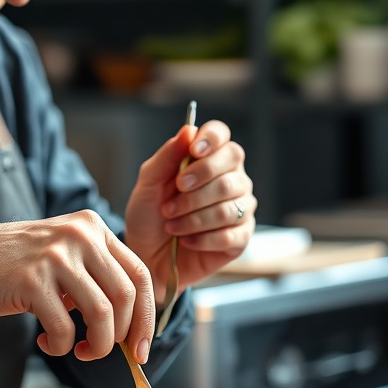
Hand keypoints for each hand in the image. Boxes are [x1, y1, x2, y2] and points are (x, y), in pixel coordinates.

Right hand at [0, 210, 156, 361]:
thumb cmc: (20, 266)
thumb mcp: (66, 255)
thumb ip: (99, 277)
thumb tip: (134, 329)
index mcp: (93, 227)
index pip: (140, 274)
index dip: (148, 316)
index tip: (142, 347)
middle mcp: (80, 235)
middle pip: (126, 296)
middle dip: (121, 336)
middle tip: (102, 351)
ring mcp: (56, 256)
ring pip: (102, 314)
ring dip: (96, 346)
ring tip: (79, 351)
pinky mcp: (32, 280)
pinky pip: (65, 328)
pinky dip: (61, 346)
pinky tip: (47, 342)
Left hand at [124, 118, 254, 302]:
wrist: (147, 257)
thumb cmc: (148, 217)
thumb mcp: (148, 185)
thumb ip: (167, 157)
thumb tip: (188, 129)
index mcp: (208, 159)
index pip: (221, 135)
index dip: (211, 139)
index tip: (194, 152)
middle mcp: (231, 179)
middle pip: (231, 166)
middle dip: (197, 185)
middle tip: (170, 202)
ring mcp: (240, 207)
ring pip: (228, 204)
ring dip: (193, 217)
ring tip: (171, 224)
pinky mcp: (240, 238)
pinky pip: (230, 234)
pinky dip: (202, 238)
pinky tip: (186, 240)